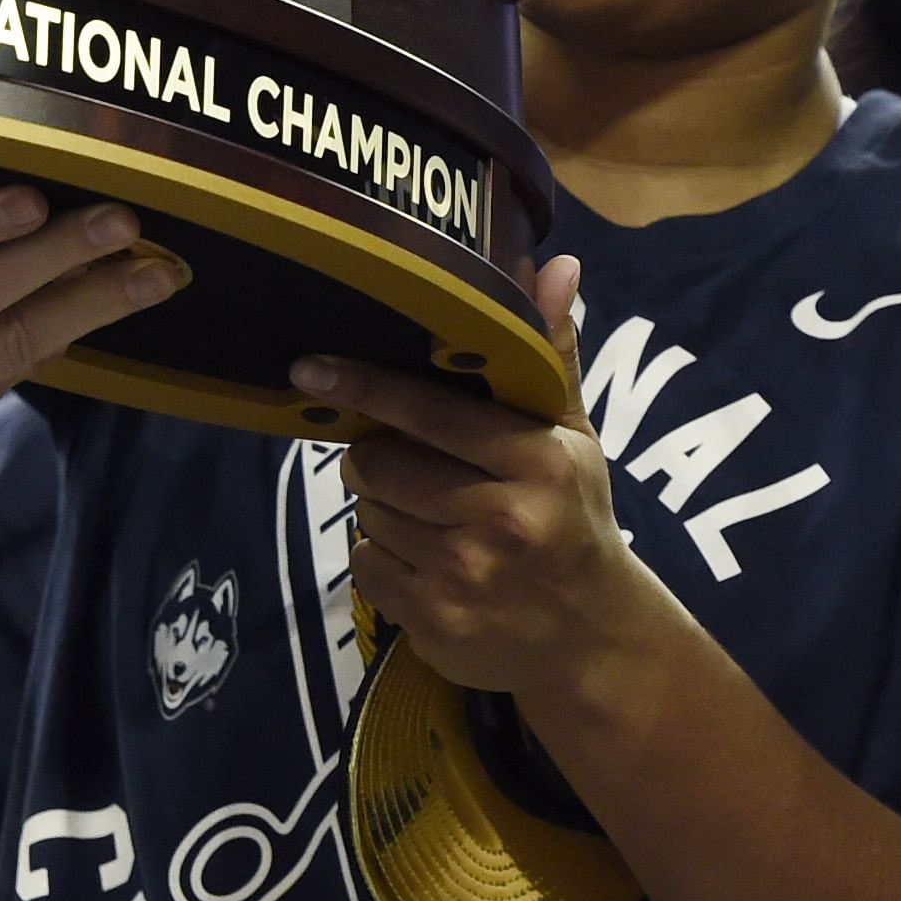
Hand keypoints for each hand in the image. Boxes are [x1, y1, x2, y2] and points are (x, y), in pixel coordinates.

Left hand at [301, 260, 645, 709]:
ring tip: (423, 510)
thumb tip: (556, 263)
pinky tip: (422, 557)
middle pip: (381, 462)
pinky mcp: (436, 620)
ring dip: (380, 504)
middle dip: (377, 455)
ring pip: (368, 513)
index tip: (311, 367)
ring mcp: (466, 575)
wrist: (590, 637)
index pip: (430, 411)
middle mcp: (503, 517)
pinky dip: (380, 555)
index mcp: (539, 460)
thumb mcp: (572, 437)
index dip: (365, 386)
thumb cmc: (572, 518)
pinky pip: (366, 564)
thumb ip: (548, 353)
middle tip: (404, 460)